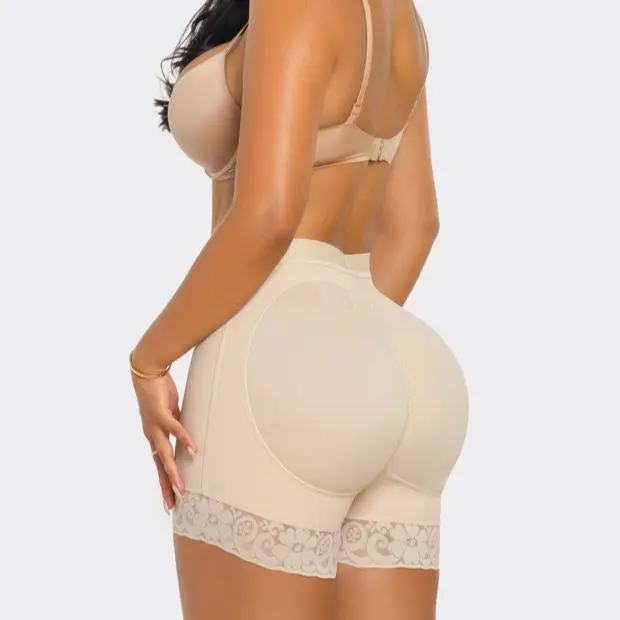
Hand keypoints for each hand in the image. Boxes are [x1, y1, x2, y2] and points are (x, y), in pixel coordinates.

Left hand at [131, 370, 197, 512]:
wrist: (147, 372)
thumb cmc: (159, 391)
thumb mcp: (171, 413)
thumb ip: (177, 426)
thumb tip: (188, 435)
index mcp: (155, 436)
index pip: (160, 465)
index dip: (165, 482)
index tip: (171, 500)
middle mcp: (152, 435)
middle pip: (160, 467)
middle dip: (167, 486)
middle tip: (173, 505)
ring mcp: (155, 426)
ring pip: (164, 455)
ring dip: (173, 472)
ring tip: (181, 487)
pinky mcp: (161, 414)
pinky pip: (174, 429)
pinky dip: (184, 439)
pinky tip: (193, 449)